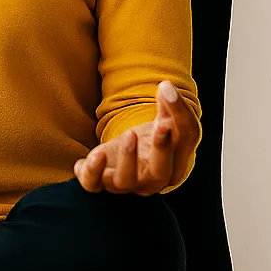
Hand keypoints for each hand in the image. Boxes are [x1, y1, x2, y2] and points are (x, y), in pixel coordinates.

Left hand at [74, 80, 196, 194]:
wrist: (133, 154)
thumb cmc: (155, 138)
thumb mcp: (169, 121)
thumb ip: (172, 105)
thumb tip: (166, 86)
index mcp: (173, 168)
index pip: (179, 156)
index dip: (177, 131)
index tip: (169, 110)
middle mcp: (150, 182)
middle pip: (159, 173)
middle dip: (161, 150)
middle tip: (161, 125)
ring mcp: (124, 184)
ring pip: (125, 181)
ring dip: (128, 157)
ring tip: (129, 132)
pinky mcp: (99, 180)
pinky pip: (92, 184)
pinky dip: (90, 172)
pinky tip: (92, 154)